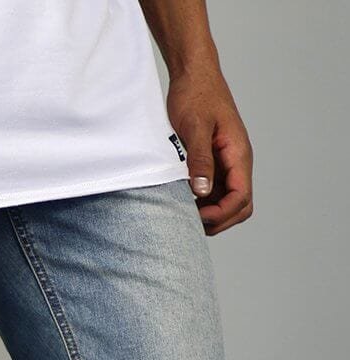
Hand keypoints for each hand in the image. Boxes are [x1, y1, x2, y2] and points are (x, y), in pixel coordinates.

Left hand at [167, 66, 252, 235]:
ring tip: (185, 213)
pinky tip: (184, 200)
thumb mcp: (195, 127)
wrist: (193, 73)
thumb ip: (200, 159)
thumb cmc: (195, 94)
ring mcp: (226, 164)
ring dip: (210, 213)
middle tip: (191, 221)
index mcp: (238, 154)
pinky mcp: (214, 162)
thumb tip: (203, 191)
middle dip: (219, 220)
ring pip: (227, 201)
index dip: (222, 213)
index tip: (198, 215)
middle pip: (240, 206)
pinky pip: (214, 191)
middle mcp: (237, 162)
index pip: (241, 197)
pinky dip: (203, 202)